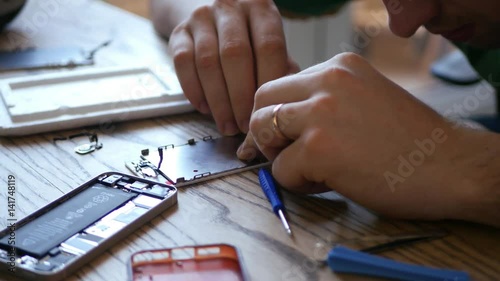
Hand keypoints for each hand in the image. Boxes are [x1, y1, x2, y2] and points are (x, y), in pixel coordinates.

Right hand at [168, 0, 298, 134]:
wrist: (212, 18)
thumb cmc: (249, 40)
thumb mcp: (271, 47)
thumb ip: (280, 71)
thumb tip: (280, 107)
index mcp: (261, 8)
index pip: (268, 47)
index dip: (266, 84)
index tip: (265, 113)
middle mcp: (230, 6)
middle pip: (235, 55)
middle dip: (240, 97)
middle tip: (244, 125)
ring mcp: (201, 17)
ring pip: (207, 62)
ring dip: (218, 100)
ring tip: (227, 125)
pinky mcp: (179, 31)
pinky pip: (183, 64)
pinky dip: (194, 90)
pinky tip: (205, 108)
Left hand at [238, 52, 499, 223]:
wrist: (451, 167)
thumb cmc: (411, 141)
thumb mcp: (365, 98)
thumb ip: (325, 101)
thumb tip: (284, 121)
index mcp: (338, 67)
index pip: (279, 86)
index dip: (276, 115)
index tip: (285, 137)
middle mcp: (326, 81)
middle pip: (261, 102)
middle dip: (266, 132)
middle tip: (287, 154)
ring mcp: (320, 113)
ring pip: (262, 131)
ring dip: (279, 156)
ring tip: (311, 169)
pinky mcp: (318, 148)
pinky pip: (280, 170)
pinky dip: (297, 182)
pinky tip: (329, 182)